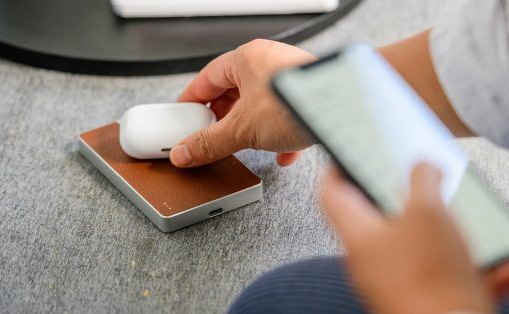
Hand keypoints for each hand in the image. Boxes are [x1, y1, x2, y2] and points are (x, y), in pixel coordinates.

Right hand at [170, 39, 316, 167]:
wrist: (346, 111)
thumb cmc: (299, 103)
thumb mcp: (243, 129)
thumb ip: (210, 142)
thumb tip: (185, 151)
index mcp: (248, 58)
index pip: (208, 78)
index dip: (193, 99)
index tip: (184, 115)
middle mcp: (270, 63)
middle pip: (234, 91)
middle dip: (222, 117)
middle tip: (210, 134)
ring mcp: (290, 80)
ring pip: (260, 105)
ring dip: (250, 128)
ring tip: (242, 144)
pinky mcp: (308, 98)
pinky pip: (285, 116)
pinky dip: (278, 136)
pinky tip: (280, 154)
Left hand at [322, 163, 493, 313]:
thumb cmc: (431, 279)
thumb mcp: (428, 213)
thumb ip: (423, 180)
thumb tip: (422, 167)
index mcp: (357, 234)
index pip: (330, 193)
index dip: (336, 168)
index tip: (348, 153)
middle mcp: (367, 257)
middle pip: (369, 214)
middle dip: (391, 192)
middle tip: (409, 175)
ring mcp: (388, 276)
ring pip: (402, 236)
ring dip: (425, 219)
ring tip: (448, 206)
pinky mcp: (413, 290)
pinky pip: (427, 259)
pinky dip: (446, 247)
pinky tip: (473, 247)